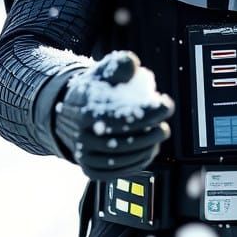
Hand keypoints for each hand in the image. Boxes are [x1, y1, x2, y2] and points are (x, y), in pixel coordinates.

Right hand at [54, 51, 173, 180]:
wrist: (70, 114)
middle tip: (163, 127)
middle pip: (124, 142)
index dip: (150, 112)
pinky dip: (137, 163)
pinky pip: (117, 172)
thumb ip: (119, 65)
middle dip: (150, 134)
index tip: (165, 106)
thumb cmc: (94, 92)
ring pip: (122, 159)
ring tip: (157, 136)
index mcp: (85, 113)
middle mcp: (82, 138)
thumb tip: (132, 64)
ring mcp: (85, 156)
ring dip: (147, 149)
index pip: (123, 117)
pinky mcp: (90, 170)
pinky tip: (148, 151)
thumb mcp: (104, 72)